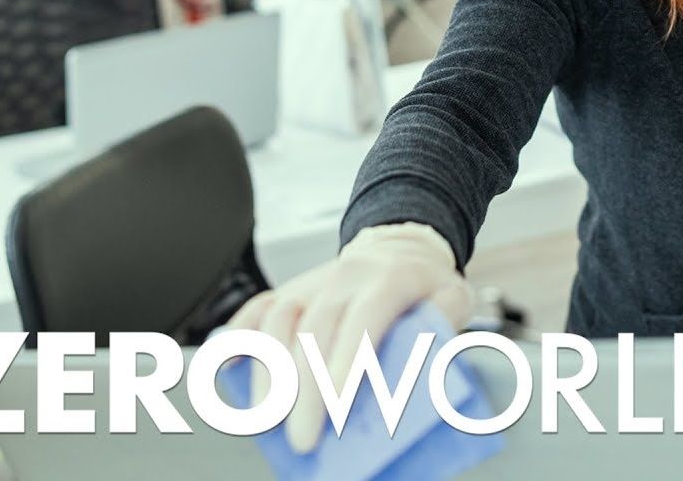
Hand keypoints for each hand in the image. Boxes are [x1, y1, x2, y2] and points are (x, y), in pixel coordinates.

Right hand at [227, 223, 472, 452]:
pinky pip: (257, 307)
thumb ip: (445, 329)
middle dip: (306, 389)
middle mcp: (345, 278)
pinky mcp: (291, 288)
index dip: (348, 362)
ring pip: (280, 320)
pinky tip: (229, 365)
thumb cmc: (426, 285)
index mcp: (389, 279)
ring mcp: (312, 281)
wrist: (399, 244)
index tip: (336, 408)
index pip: (365, 320)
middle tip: (304, 438)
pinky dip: (239, 336)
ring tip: (266, 416)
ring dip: (269, 370)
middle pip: (316, 331)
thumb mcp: (454, 298)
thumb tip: (426, 371)